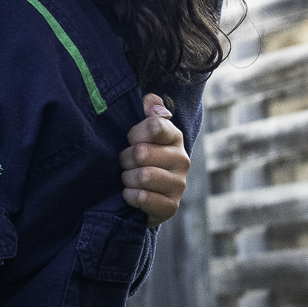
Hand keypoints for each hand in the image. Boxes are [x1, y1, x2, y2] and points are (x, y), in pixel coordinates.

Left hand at [122, 93, 189, 228]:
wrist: (146, 196)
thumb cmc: (141, 157)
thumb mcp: (140, 132)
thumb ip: (146, 111)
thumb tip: (150, 99)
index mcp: (174, 136)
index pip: (155, 125)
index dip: (135, 133)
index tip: (130, 139)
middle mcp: (182, 159)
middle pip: (142, 152)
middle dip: (125, 158)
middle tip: (125, 163)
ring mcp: (179, 184)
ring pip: (143, 176)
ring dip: (127, 178)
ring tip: (128, 178)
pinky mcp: (172, 206)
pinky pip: (144, 198)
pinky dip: (130, 196)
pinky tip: (131, 194)